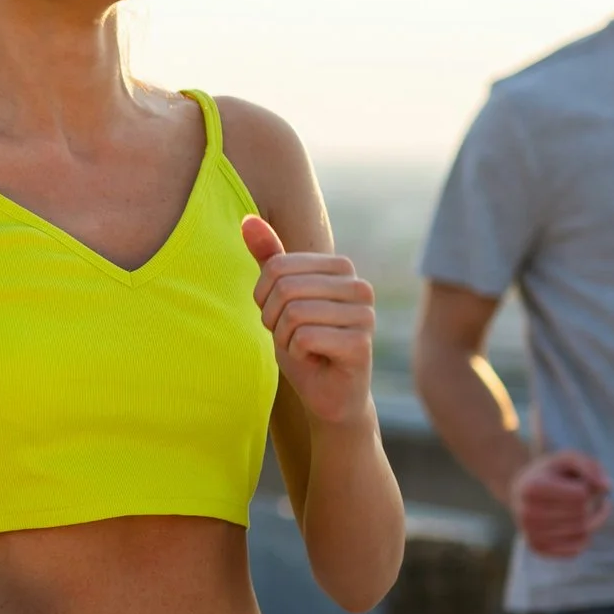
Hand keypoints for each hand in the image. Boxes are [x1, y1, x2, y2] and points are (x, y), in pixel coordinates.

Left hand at [243, 215, 375, 426]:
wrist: (329, 394)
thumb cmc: (304, 344)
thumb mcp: (280, 298)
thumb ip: (269, 259)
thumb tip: (248, 219)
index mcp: (341, 268)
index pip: (277, 266)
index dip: (263, 297)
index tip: (278, 316)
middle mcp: (359, 286)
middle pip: (285, 288)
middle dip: (273, 318)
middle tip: (289, 335)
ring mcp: (365, 315)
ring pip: (294, 313)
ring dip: (284, 337)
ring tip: (302, 348)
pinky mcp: (361, 344)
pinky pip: (305, 338)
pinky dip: (297, 353)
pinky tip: (314, 360)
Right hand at [509, 450, 612, 558]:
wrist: (521, 492)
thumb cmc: (551, 473)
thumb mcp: (568, 459)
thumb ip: (591, 466)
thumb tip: (607, 488)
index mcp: (533, 488)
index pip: (581, 496)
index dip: (587, 487)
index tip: (577, 483)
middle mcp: (527, 513)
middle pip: (582, 515)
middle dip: (591, 504)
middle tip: (581, 496)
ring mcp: (530, 533)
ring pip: (582, 533)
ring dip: (590, 520)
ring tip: (580, 509)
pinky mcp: (536, 548)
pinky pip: (576, 550)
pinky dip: (582, 537)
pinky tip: (574, 525)